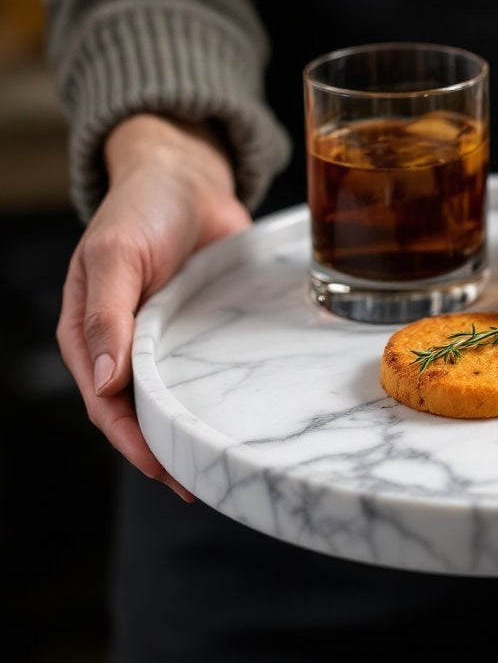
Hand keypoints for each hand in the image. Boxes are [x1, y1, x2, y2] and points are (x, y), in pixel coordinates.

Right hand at [56, 114, 252, 500]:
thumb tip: (105, 379)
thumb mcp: (116, 255)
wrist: (187, 179)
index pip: (105, 401)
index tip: (162, 468)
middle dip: (165, 450)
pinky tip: (242, 420)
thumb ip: (106, 314)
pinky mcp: (201, 331)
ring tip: (223, 466)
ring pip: (174, 399)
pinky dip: (217, 399)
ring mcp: (166, 340)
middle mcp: (126, 344)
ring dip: (193, 432)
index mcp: (90, 332)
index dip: (130, 440)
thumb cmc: (140, 210)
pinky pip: (207, 372)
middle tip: (201, 483)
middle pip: (140, 412)